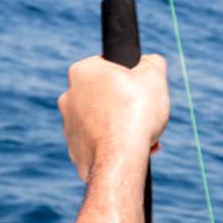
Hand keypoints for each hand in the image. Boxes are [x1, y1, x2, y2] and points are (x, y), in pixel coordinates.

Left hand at [57, 54, 168, 182]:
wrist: (119, 160)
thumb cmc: (135, 114)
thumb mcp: (154, 77)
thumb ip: (152, 62)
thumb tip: (149, 62)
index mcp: (82, 71)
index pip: (109, 66)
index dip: (130, 77)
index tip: (141, 90)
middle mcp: (68, 96)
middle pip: (106, 95)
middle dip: (126, 104)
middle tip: (145, 115)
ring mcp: (68, 124)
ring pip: (102, 120)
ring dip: (122, 126)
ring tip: (142, 137)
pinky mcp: (73, 149)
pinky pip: (98, 143)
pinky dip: (113, 146)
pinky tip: (130, 151)